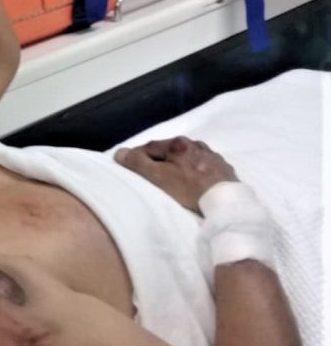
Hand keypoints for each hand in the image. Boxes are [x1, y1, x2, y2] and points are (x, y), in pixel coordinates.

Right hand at [114, 137, 237, 211]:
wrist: (226, 201)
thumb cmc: (189, 188)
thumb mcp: (158, 176)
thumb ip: (138, 163)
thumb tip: (119, 152)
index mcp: (177, 144)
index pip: (149, 146)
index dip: (137, 156)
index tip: (130, 166)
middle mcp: (195, 144)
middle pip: (170, 150)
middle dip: (158, 158)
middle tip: (150, 172)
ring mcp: (212, 155)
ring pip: (188, 156)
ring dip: (178, 162)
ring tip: (173, 176)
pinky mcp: (223, 168)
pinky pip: (204, 165)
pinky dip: (195, 169)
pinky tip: (196, 179)